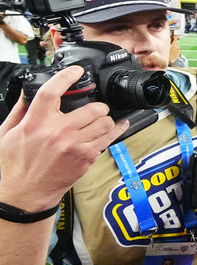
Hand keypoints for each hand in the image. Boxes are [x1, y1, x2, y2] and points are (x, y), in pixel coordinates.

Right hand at [0, 66, 127, 210]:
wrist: (25, 193)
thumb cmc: (15, 165)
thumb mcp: (8, 133)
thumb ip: (20, 110)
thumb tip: (28, 92)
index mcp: (35, 122)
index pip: (52, 91)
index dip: (67, 77)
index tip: (76, 71)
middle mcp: (57, 132)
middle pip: (91, 108)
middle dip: (96, 105)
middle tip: (94, 108)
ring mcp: (75, 146)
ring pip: (105, 122)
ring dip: (105, 118)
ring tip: (101, 119)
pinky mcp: (86, 158)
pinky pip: (109, 139)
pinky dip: (116, 130)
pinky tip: (119, 125)